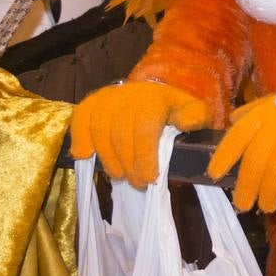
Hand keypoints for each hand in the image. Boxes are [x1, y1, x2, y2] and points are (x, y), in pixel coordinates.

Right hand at [69, 80, 210, 186]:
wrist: (150, 92)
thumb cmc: (172, 109)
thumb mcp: (192, 110)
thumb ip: (195, 116)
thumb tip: (189, 122)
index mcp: (154, 98)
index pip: (144, 130)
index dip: (144, 158)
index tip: (150, 180)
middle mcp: (128, 95)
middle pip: (120, 135)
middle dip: (128, 165)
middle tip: (137, 183)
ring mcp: (107, 98)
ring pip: (99, 131)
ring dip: (108, 159)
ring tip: (119, 175)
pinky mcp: (91, 102)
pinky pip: (80, 119)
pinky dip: (80, 138)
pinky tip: (86, 155)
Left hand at [208, 90, 275, 211]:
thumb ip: (255, 109)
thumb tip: (233, 121)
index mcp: (265, 112)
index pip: (237, 136)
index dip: (223, 157)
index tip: (215, 175)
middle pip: (254, 164)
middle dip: (246, 188)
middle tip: (242, 204)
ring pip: (274, 178)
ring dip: (268, 196)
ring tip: (267, 205)